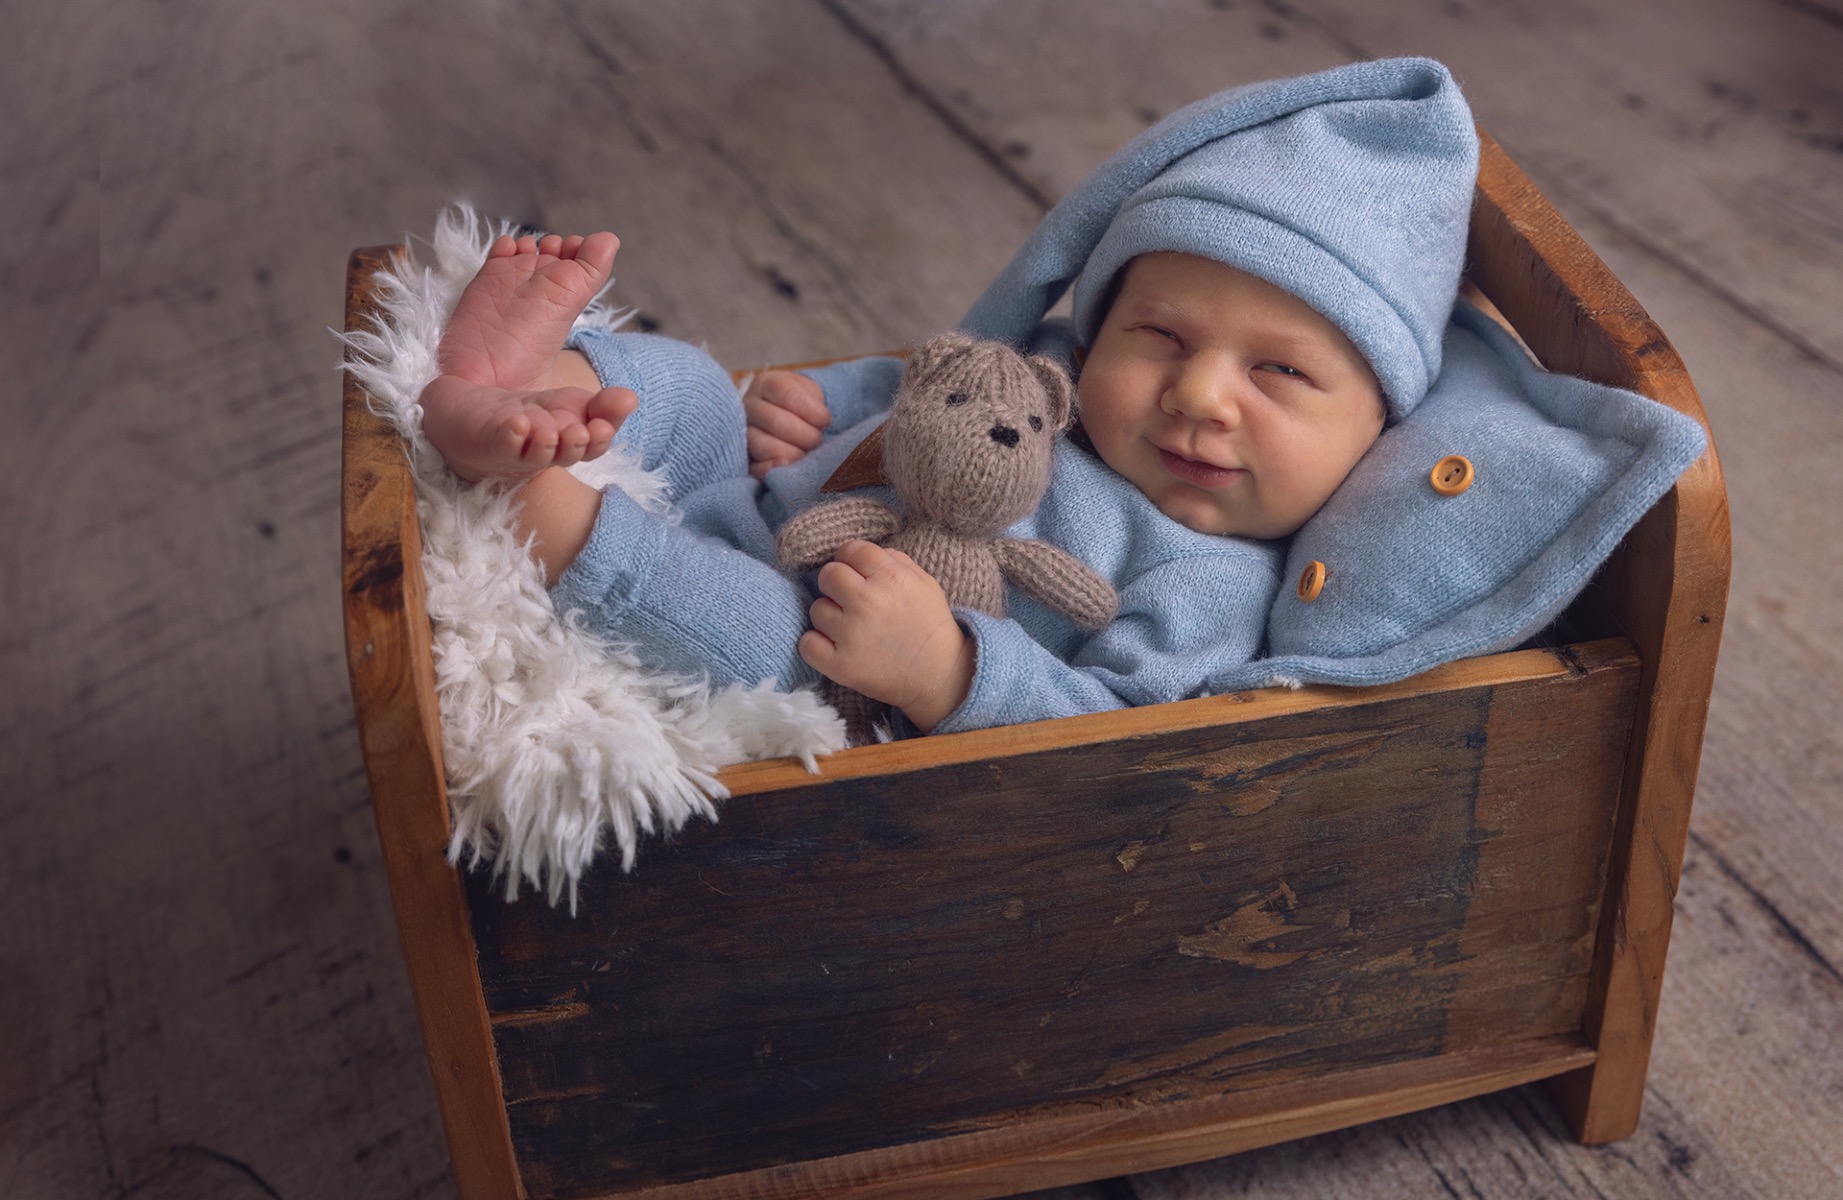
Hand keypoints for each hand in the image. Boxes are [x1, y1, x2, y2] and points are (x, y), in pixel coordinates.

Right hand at [744, 370, 830, 478]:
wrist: (789, 422)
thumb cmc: (802, 407)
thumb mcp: (811, 394)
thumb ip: (816, 404)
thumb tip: (821, 423)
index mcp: (766, 384)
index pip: (787, 394)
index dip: (812, 410)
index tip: (825, 420)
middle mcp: (749, 406)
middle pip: (776, 421)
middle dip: (805, 434)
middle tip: (816, 439)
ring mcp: (743, 433)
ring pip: (761, 445)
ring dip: (792, 452)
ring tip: (804, 452)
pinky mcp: (745, 459)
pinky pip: (753, 467)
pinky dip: (772, 469)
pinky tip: (786, 466)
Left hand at [799, 541, 974, 731]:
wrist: (939, 675)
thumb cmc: (930, 625)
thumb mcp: (924, 583)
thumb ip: (894, 560)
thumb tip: (860, 554)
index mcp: (891, 578)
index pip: (851, 549)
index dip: (850, 558)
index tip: (855, 572)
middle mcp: (868, 602)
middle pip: (828, 575)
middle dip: (836, 584)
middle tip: (849, 599)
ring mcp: (851, 634)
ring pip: (816, 609)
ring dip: (829, 616)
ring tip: (848, 627)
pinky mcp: (840, 665)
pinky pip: (807, 644)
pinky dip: (816, 645)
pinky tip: (834, 646)